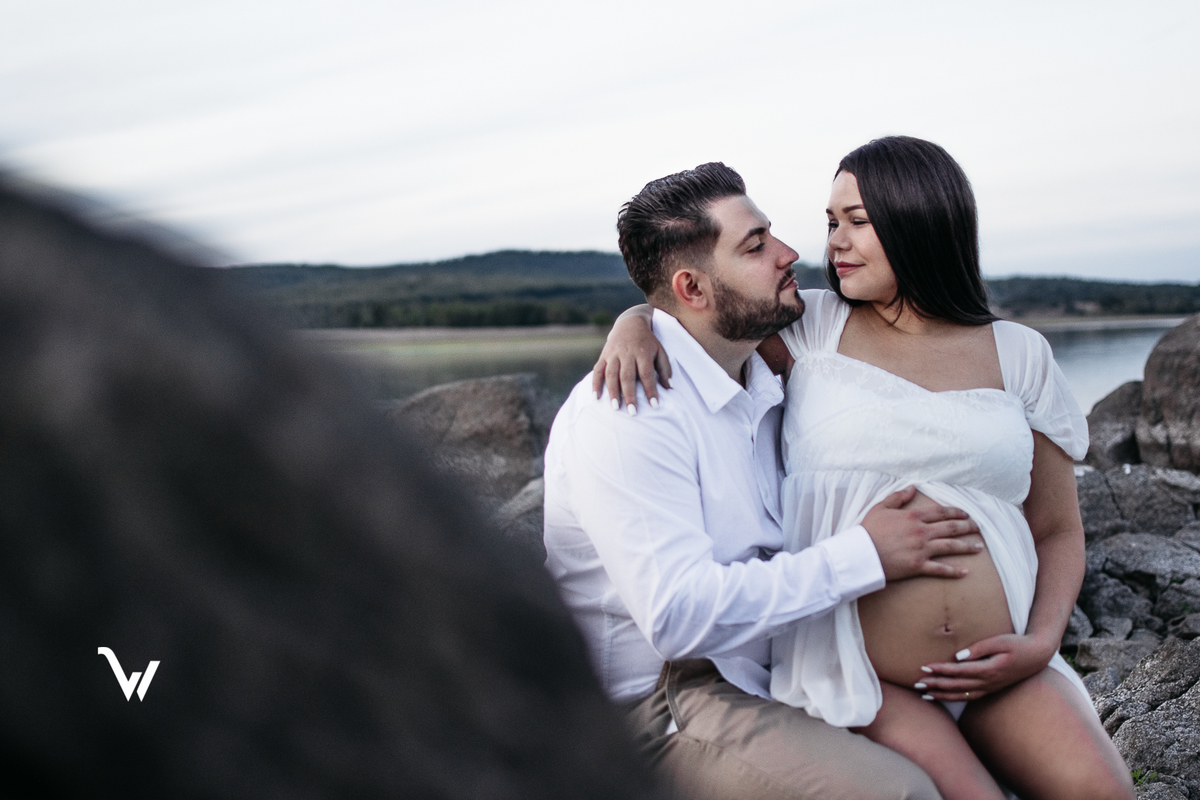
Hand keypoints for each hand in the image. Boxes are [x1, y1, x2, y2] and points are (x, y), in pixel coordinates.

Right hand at [591, 313, 670, 410]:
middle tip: (632, 412)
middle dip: (629, 395)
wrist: (630, 323)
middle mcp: (627, 353)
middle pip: (627, 376)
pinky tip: (596, 398)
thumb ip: (665, 369)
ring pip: (611, 374)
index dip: (650, 390)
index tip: (654, 405)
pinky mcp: (604, 356)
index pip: (646, 373)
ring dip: (612, 392)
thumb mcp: (660, 351)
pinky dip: (595, 384)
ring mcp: (613, 354)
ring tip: (615, 408)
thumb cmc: (648, 342)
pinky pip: (597, 370)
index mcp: (643, 352)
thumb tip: (669, 388)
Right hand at [862, 486, 981, 580]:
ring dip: (967, 546)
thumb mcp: (880, 508)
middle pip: (950, 528)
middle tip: (978, 528)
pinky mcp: (918, 566)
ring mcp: (921, 549)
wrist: (861, 553)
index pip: (940, 512)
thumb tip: (912, 488)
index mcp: (913, 516)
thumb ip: (898, 497)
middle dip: (967, 527)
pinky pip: (940, 569)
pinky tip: (965, 572)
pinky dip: (954, 571)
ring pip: (950, 546)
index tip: (966, 514)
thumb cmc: (868, 530)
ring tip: (979, 547)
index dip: (955, 512)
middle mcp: (921, 532)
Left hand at [916, 632, 1056, 700]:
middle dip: (935, 684)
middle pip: (956, 686)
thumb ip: (979, 648)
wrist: (1037, 656)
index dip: (941, 670)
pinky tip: (942, 696)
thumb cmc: (1017, 644)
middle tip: (916, 683)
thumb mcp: (1000, 641)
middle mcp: (988, 683)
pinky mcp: (990, 689)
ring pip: (961, 695)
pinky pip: (969, 697)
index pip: (959, 671)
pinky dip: (954, 698)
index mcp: (989, 670)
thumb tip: (957, 656)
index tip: (925, 667)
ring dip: (942, 694)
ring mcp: (990, 688)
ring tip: (923, 693)